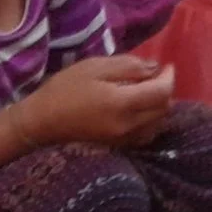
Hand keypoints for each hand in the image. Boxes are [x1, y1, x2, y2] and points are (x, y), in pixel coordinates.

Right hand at [15, 55, 176, 148]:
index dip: (169, 77)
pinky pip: (147, 134)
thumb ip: (128, 66)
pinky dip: (151, 120)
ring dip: (160, 106)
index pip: (162, 92)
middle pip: (164, 109)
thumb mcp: (94, 67)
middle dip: (166, 90)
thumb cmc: (64, 90)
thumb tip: (154, 68)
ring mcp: (125, 139)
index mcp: (122, 103)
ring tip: (149, 91)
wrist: (41, 123)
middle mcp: (129, 125)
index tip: (167, 65)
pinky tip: (140, 110)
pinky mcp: (119, 146)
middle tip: (157, 76)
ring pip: (158, 123)